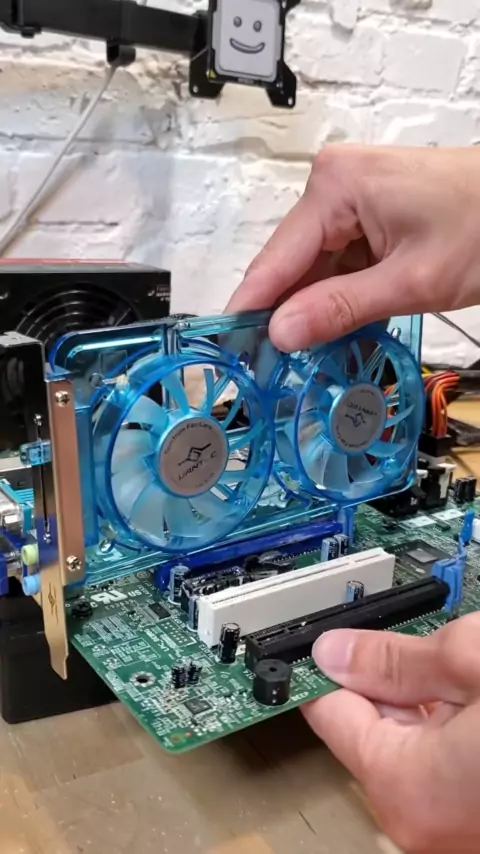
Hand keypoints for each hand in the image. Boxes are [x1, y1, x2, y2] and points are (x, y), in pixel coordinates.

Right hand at [226, 145, 479, 351]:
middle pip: (292, 266)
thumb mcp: (411, 281)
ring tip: (305, 360)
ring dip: (317, 312)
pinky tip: (339, 332)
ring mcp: (352, 199)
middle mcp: (334, 186)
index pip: (275, 261)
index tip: (229, 350)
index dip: (251, 311)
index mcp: (335, 187)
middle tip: (269, 371)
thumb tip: (281, 333)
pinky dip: (341, 298)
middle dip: (287, 316)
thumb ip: (340, 309)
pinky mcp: (370, 215)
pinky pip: (341, 263)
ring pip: (316, 269)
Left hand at [303, 615, 479, 852]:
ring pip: (413, 748)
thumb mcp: (469, 664)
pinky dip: (449, 730)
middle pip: (372, 731)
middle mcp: (425, 824)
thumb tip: (336, 652)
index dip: (322, 664)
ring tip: (453, 668)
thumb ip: (394, 659)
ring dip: (423, 704)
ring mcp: (458, 828)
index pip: (330, 712)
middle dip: (385, 681)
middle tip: (405, 640)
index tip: (315, 638)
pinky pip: (446, 768)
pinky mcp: (479, 818)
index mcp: (408, 789)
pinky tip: (469, 696)